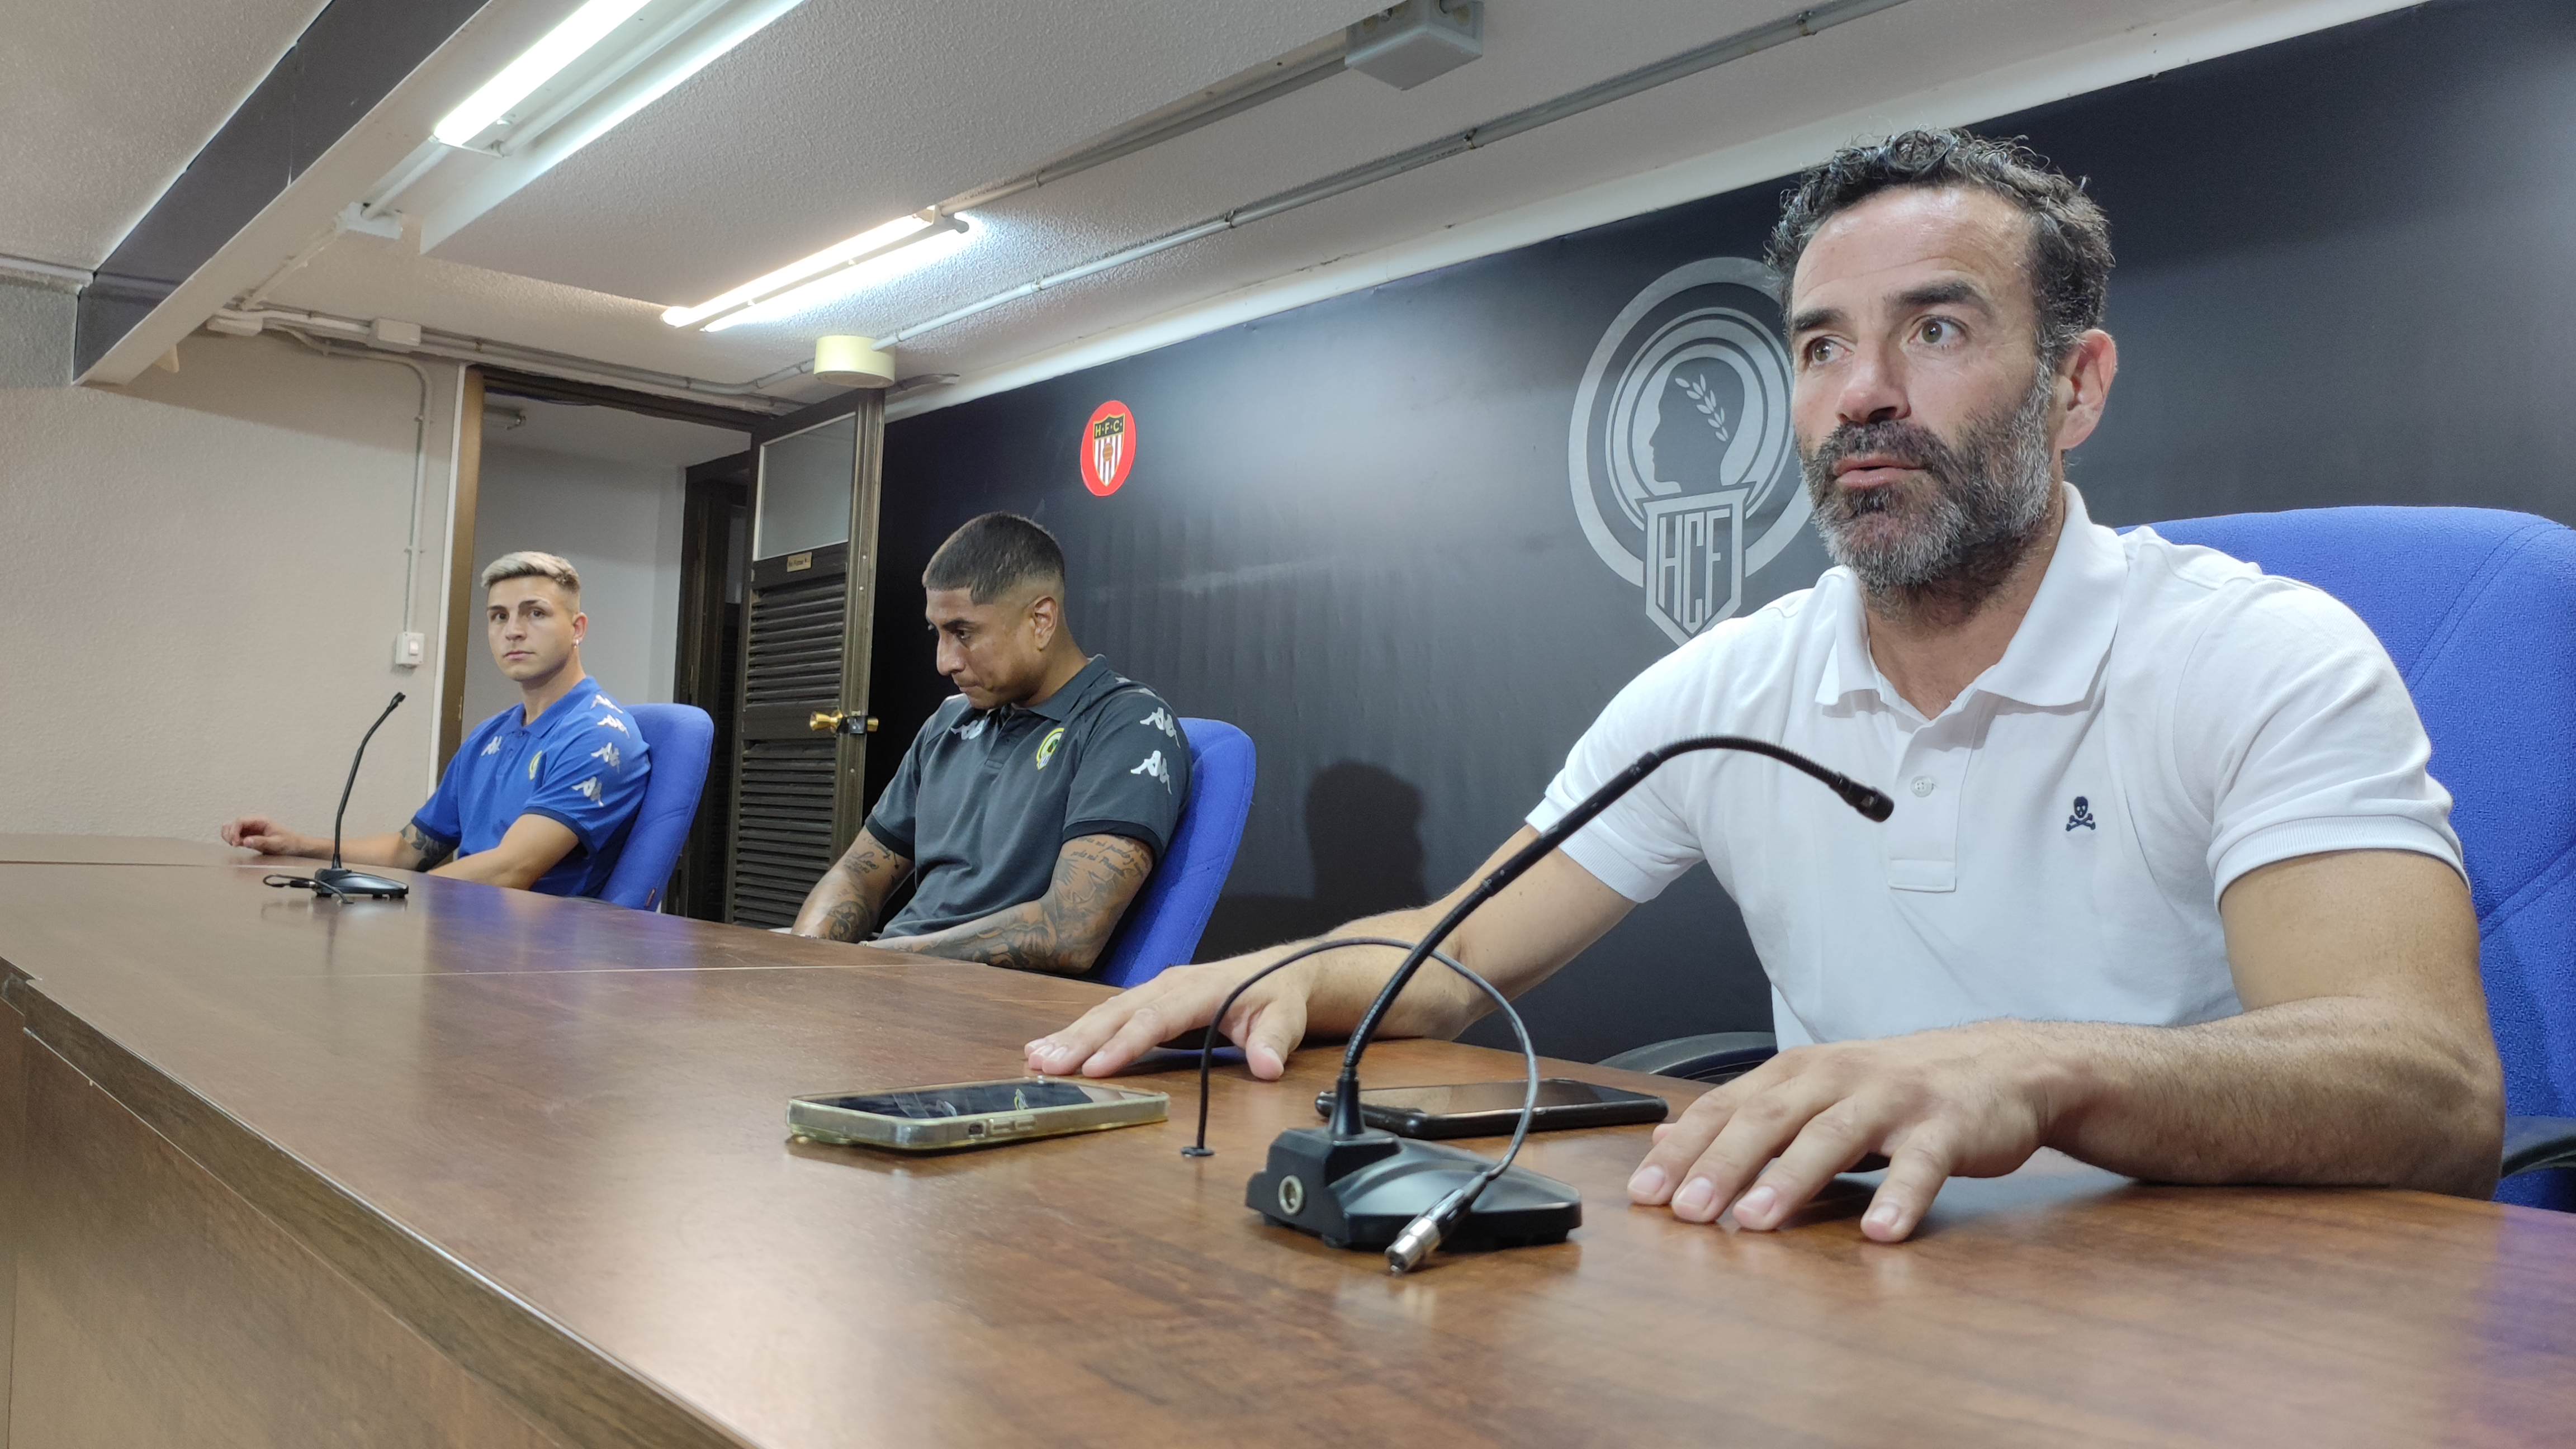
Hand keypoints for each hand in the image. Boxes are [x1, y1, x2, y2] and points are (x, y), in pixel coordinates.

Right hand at [221, 816, 307, 854]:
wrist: (296, 846)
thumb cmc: (289, 843)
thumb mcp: (276, 844)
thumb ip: (260, 842)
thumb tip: (245, 841)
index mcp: (261, 820)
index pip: (240, 821)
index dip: (234, 831)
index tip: (235, 843)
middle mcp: (254, 822)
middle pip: (233, 823)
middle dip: (229, 833)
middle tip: (234, 845)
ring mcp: (251, 828)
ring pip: (232, 828)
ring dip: (229, 836)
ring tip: (236, 845)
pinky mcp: (250, 835)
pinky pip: (236, 834)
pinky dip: (232, 839)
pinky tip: (238, 845)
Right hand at [1025, 957, 1314, 1079]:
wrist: (1284, 973)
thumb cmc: (1280, 997)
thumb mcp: (1288, 1018)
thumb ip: (1274, 1041)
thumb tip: (1266, 1066)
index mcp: (1199, 989)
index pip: (1155, 1018)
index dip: (1125, 1044)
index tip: (1096, 1068)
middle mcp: (1170, 984)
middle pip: (1118, 1013)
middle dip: (1080, 1039)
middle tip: (1045, 1064)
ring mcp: (1157, 990)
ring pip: (1107, 1013)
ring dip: (1072, 1036)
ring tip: (1037, 1058)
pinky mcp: (1151, 1000)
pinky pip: (1111, 1016)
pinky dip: (1081, 1032)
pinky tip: (1054, 1048)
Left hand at [1625, 1022, 2061, 1242]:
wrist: (2001, 1065)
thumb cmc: (1895, 1089)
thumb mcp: (1812, 1092)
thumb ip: (1743, 1116)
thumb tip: (1662, 1139)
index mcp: (1798, 1072)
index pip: (1726, 1108)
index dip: (1684, 1150)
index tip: (1645, 1194)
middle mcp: (1837, 1077)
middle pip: (1769, 1119)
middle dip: (1722, 1165)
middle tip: (1687, 1212)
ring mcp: (1893, 1100)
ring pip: (1833, 1136)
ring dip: (1792, 1178)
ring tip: (1757, 1221)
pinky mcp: (1947, 1126)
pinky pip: (1922, 1164)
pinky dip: (1901, 1197)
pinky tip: (1880, 1233)